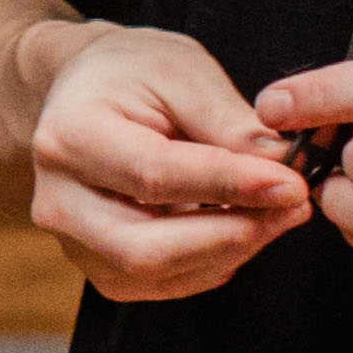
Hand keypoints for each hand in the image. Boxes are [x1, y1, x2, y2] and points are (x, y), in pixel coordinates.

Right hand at [18, 18, 314, 301]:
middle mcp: (59, 200)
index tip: (289, 183)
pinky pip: (166, 283)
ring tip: (279, 210)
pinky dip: (216, 260)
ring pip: (159, 273)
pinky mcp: (100, 267)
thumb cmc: (131, 74)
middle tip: (293, 205)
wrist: (86, 93)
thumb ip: (228, 122)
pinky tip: (243, 225)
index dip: (228, 186)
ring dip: (232, 249)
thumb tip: (280, 168)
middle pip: (147, 248)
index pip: (154, 175)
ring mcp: (74, 242)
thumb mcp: (181, 70)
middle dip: (232, 234)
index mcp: (69, 137)